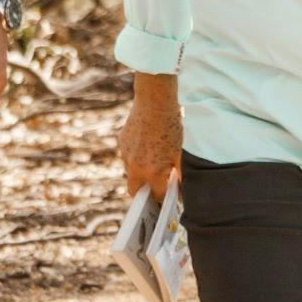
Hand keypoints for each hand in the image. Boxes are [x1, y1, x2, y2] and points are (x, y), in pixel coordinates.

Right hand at [118, 77, 182, 195]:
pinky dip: (135, 156)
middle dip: (144, 194)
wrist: (154, 101)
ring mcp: (126, 154)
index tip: (167, 201)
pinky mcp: (121, 141)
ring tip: (154, 161)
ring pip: (130, 172)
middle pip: (135, 191)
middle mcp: (135, 166)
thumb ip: (178, 174)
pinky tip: (147, 145)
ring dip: (140, 172)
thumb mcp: (179, 153)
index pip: (156, 196)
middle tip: (156, 189)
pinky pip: (127, 155)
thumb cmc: (172, 126)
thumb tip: (179, 189)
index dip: (162, 199)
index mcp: (152, 172)